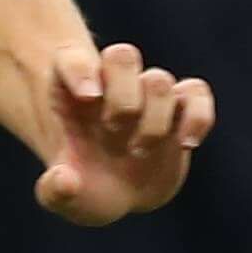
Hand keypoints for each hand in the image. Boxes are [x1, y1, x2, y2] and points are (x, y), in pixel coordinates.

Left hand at [36, 39, 210, 224]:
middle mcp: (112, 88)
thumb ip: (54, 191)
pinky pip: (197, 93)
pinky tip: (186, 144)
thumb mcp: (59, 196)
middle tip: (112, 129)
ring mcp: (146, 96)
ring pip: (159, 80)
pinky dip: (198, 115)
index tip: (88, 98)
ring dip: (153, 118)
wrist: (119, 195)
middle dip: (121, 94)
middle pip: (122, 56)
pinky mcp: (179, 111)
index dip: (80, 69)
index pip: (71, 60)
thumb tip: (66, 179)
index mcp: (73, 98)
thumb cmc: (85, 188)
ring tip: (140, 152)